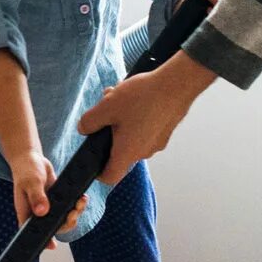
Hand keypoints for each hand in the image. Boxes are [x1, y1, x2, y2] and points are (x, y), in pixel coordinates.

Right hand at [7, 151, 81, 235]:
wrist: (32, 159)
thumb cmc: (27, 170)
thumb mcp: (31, 182)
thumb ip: (36, 196)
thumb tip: (42, 212)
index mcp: (27, 213)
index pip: (34, 232)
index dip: (44, 240)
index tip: (52, 245)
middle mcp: (38, 213)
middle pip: (54, 227)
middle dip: (67, 222)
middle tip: (74, 211)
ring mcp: (49, 208)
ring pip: (64, 219)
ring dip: (75, 213)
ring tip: (81, 201)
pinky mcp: (57, 200)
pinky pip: (68, 207)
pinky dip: (77, 204)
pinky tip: (81, 198)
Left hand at [79, 55, 213, 184]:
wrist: (178, 85)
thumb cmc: (144, 97)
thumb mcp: (107, 106)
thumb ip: (89, 121)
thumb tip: (84, 129)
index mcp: (128, 152)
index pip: (111, 177)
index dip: (98, 173)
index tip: (94, 161)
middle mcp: (144, 151)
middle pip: (120, 151)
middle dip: (108, 131)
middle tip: (105, 109)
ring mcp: (157, 142)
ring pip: (132, 136)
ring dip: (121, 120)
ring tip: (119, 96)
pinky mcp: (165, 131)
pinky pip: (145, 129)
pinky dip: (136, 117)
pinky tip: (136, 97)